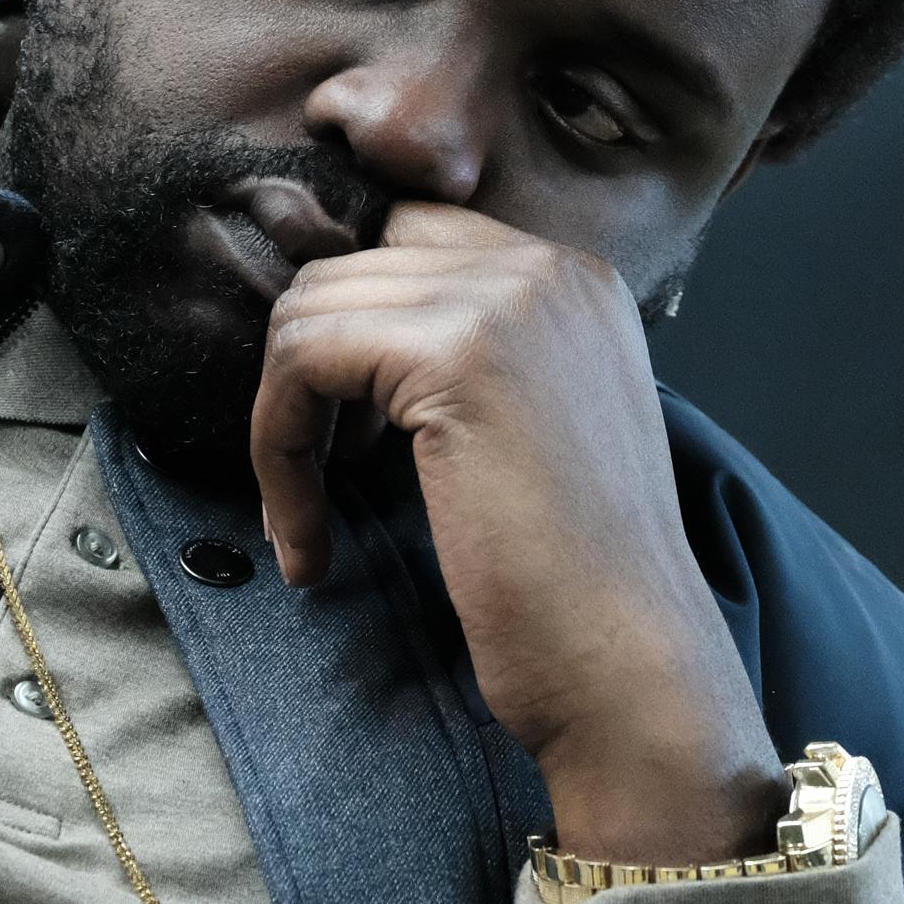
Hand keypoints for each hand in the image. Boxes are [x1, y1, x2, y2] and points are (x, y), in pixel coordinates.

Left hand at [250, 203, 784, 862]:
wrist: (625, 666)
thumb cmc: (569, 584)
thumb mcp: (526, 431)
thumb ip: (461, 359)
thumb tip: (328, 329)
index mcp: (575, 279)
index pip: (408, 238)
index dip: (350, 335)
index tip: (347, 440)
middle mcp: (549, 268)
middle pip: (349, 268)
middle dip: (305, 381)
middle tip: (314, 488)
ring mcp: (508, 300)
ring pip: (310, 312)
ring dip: (283, 425)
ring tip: (310, 523)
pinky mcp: (455, 353)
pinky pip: (301, 360)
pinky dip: (277, 449)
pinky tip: (309, 538)